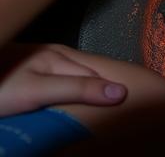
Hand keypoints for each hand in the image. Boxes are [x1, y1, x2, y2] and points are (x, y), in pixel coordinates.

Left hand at [0, 44, 125, 116]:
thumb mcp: (38, 90)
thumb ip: (78, 89)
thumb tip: (121, 93)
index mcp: (60, 56)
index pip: (97, 76)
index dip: (111, 92)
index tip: (128, 108)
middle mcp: (53, 57)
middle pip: (84, 78)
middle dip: (97, 94)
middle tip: (112, 117)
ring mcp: (38, 67)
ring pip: (69, 84)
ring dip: (78, 99)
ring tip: (89, 116)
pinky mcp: (27, 80)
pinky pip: (53, 90)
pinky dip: (61, 103)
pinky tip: (59, 111)